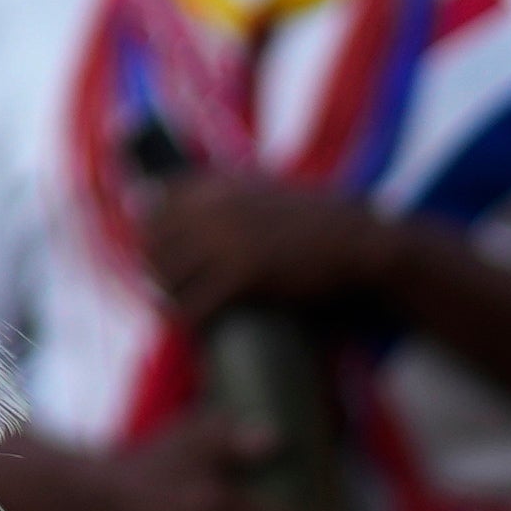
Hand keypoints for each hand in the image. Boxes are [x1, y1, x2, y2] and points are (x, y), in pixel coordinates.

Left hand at [131, 172, 410, 331]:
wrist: (358, 242)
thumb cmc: (312, 222)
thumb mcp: (260, 191)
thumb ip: (221, 195)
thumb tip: (174, 204)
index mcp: (216, 184)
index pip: (154, 205)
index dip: (152, 234)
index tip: (159, 255)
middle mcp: (214, 207)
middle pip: (153, 243)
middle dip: (155, 268)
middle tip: (168, 290)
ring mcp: (227, 239)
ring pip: (167, 275)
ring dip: (168, 295)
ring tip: (181, 308)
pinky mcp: (244, 275)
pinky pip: (194, 304)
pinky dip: (189, 319)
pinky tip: (197, 327)